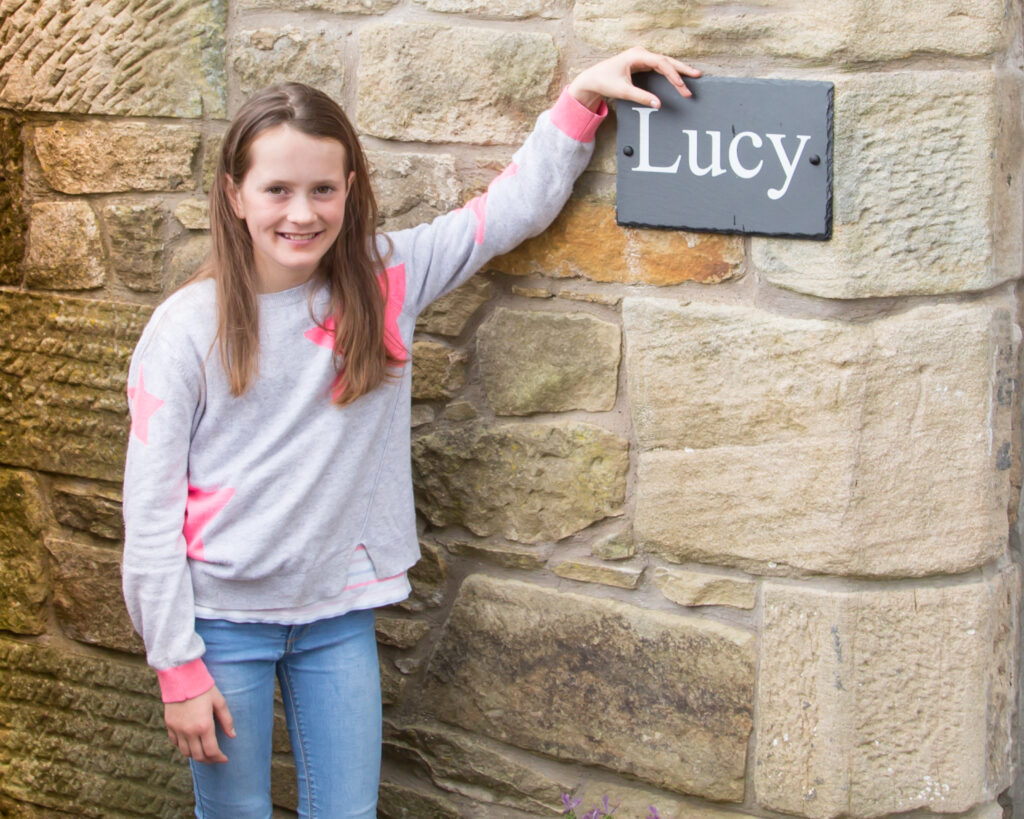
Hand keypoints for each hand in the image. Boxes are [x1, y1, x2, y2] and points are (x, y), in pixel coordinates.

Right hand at [164, 685, 235, 763]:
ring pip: (185, 752)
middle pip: (198, 756)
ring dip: (195, 755)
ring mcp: (177, 729)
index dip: (219, 758)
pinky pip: (175, 743)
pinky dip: (183, 746)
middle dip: (208, 760)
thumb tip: (233, 735)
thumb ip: (227, 720)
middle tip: (216, 758)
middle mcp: (189, 731)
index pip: (211, 751)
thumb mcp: (219, 701)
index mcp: (204, 726)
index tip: (225, 758)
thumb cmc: (203, 687)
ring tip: (204, 752)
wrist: (181, 677)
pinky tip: (191, 742)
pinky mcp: (169, 725)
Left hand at [567, 46, 700, 110]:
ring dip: (678, 70)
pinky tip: (679, 77)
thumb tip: (658, 105)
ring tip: (693, 75)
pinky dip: (670, 72)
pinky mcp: (642, 63)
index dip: (673, 75)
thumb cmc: (605, 82)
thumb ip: (641, 97)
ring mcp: (642, 58)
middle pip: (666, 60)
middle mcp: (641, 54)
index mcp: (637, 55)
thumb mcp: (623, 91)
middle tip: (697, 75)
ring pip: (664, 63)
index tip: (682, 86)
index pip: (661, 63)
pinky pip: (659, 67)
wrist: (592, 79)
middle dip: (681, 69)